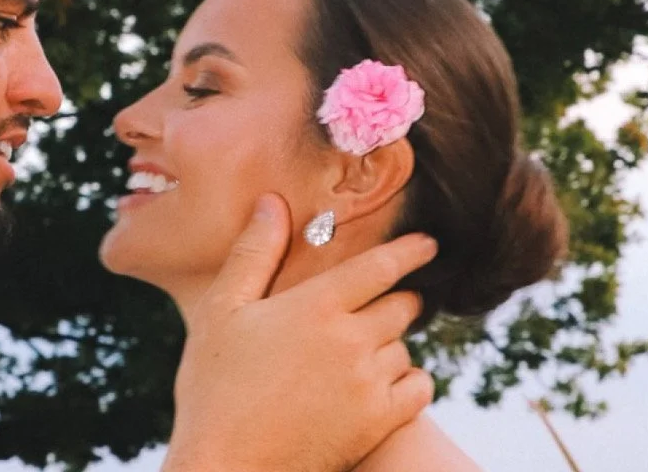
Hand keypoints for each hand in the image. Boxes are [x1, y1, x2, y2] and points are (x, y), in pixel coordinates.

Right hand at [165, 196, 436, 471]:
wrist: (226, 468)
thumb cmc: (216, 388)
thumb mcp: (223, 310)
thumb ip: (253, 253)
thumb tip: (272, 201)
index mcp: (317, 306)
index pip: (381, 266)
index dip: (410, 250)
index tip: (430, 243)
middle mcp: (351, 341)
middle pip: (402, 306)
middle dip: (397, 297)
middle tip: (382, 301)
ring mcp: (367, 386)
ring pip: (406, 347)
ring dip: (395, 341)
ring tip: (369, 346)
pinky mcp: (375, 424)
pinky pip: (419, 389)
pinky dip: (411, 380)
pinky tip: (388, 381)